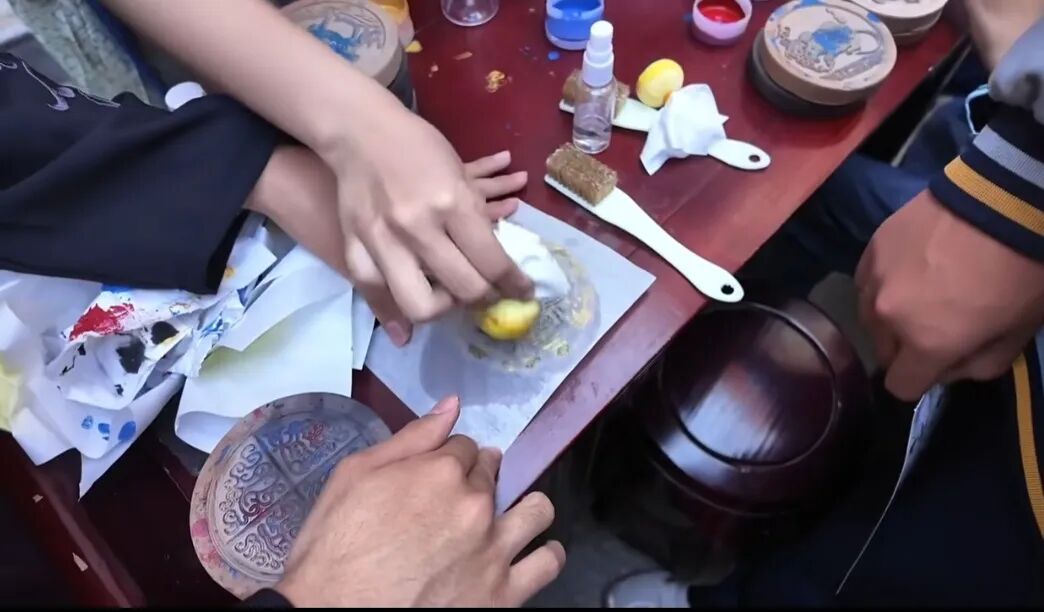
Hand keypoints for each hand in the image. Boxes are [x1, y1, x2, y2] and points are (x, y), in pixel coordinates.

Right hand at [249, 147, 527, 344]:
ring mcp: (383, 241)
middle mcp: (418, 227)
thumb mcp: (460, 176)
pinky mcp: (355, 247)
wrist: (360, 131)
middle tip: (489, 296)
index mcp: (452, 203)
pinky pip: (375, 297)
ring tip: (451, 299)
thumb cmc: (418, 147)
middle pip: (463, 289)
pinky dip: (393, 318)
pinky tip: (405, 330)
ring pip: (420, 305)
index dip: (514, 285)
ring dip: (443, 309)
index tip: (522, 292)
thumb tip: (499, 267)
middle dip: (485, 299)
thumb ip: (478, 219)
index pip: (492, 263)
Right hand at [275, 396, 564, 606]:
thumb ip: (410, 438)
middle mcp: (476, 506)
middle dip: (480, 479)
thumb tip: (451, 405)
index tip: (439, 473)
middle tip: (459, 500)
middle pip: (494, 475)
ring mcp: (494, 551)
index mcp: (441, 472)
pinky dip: (545, 554)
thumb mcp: (355, 476)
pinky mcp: (504, 594)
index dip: (451, 457)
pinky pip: (547, 564)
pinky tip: (532, 553)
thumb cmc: (333, 547)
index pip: (465, 447)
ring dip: (525, 509)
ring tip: (511, 520)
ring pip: (537, 512)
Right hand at [855, 190, 1043, 399]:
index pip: (901, 386)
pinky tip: (911, 266)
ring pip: (870, 316)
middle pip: (883, 351)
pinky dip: (885, 283)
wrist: (1002, 201)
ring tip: (920, 290)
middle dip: (906, 347)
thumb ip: (978, 366)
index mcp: (925, 344)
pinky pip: (867, 282)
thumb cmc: (1018, 271)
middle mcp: (886, 317)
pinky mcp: (870, 248)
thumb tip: (950, 367)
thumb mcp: (1017, 333)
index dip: (922, 379)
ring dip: (891, 314)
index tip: (941, 362)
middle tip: (936, 322)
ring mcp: (872, 279)